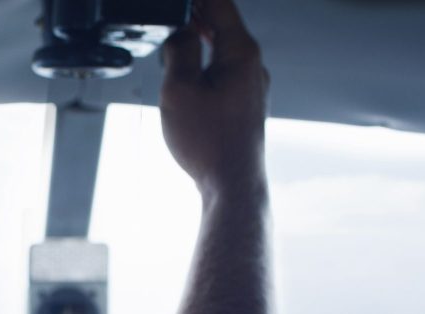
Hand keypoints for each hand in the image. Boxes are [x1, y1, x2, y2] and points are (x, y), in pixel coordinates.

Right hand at [159, 0, 269, 198]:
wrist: (230, 184)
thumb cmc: (208, 142)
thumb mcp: (179, 88)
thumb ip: (179, 49)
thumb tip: (180, 32)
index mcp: (240, 51)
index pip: (219, 2)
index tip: (179, 4)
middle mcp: (252, 64)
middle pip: (223, 23)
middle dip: (195, 16)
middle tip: (171, 18)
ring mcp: (252, 85)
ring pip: (223, 49)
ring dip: (199, 42)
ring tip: (175, 45)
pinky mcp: (246, 104)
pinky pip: (225, 72)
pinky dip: (206, 65)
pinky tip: (190, 77)